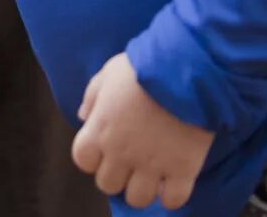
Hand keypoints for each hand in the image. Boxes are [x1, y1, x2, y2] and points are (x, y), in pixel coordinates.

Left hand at [72, 53, 213, 211]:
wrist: (184, 68)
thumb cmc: (143, 67)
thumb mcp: (108, 73)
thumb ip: (92, 97)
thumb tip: (83, 117)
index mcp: (99, 129)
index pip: (82, 160)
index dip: (93, 156)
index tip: (105, 147)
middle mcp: (121, 152)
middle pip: (107, 184)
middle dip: (117, 174)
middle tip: (131, 161)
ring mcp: (152, 164)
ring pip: (137, 199)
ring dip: (143, 188)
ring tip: (152, 173)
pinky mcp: (182, 169)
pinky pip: (173, 200)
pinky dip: (172, 195)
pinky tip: (174, 180)